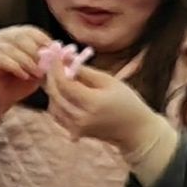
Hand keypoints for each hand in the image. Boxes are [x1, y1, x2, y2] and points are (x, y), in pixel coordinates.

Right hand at [0, 25, 52, 114]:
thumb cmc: (18, 83)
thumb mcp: (39, 70)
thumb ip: (49, 61)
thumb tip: (68, 54)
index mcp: (13, 34)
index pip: (31, 31)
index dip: (45, 42)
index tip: (56, 55)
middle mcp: (1, 36)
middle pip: (22, 37)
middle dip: (37, 52)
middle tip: (47, 67)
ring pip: (13, 48)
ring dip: (29, 62)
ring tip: (37, 74)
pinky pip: (3, 59)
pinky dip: (17, 67)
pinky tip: (24, 77)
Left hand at [46, 63, 162, 159]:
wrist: (135, 129)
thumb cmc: (127, 101)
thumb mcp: (109, 81)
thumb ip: (85, 71)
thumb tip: (66, 59)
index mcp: (92, 103)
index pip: (64, 83)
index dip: (56, 67)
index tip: (54, 53)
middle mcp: (81, 118)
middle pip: (55, 94)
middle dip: (51, 76)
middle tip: (52, 61)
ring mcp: (77, 128)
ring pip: (53, 105)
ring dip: (52, 89)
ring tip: (59, 75)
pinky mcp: (75, 132)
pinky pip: (57, 115)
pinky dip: (56, 102)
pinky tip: (62, 91)